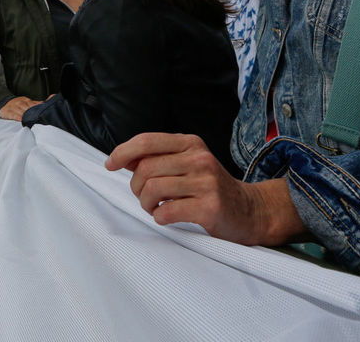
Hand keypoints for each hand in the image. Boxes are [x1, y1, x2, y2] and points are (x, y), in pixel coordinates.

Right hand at [0, 95, 42, 121]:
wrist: (3, 102)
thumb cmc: (17, 104)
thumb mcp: (26, 101)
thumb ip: (34, 103)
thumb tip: (44, 104)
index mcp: (25, 100)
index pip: (32, 104)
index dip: (37, 109)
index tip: (42, 113)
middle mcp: (19, 103)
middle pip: (27, 108)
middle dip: (32, 113)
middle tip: (38, 119)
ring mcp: (13, 107)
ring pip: (21, 111)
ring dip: (26, 116)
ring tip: (31, 120)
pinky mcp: (7, 112)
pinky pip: (13, 115)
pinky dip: (17, 117)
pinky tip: (21, 120)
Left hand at [105, 133, 304, 246]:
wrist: (249, 210)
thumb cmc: (210, 187)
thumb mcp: (188, 163)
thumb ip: (159, 158)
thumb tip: (122, 158)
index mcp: (191, 143)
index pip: (147, 141)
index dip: (122, 152)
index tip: (110, 164)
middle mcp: (199, 158)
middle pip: (145, 168)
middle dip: (135, 187)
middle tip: (144, 197)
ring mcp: (206, 182)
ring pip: (152, 189)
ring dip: (145, 204)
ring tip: (154, 208)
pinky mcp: (210, 207)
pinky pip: (167, 212)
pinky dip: (159, 217)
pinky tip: (166, 217)